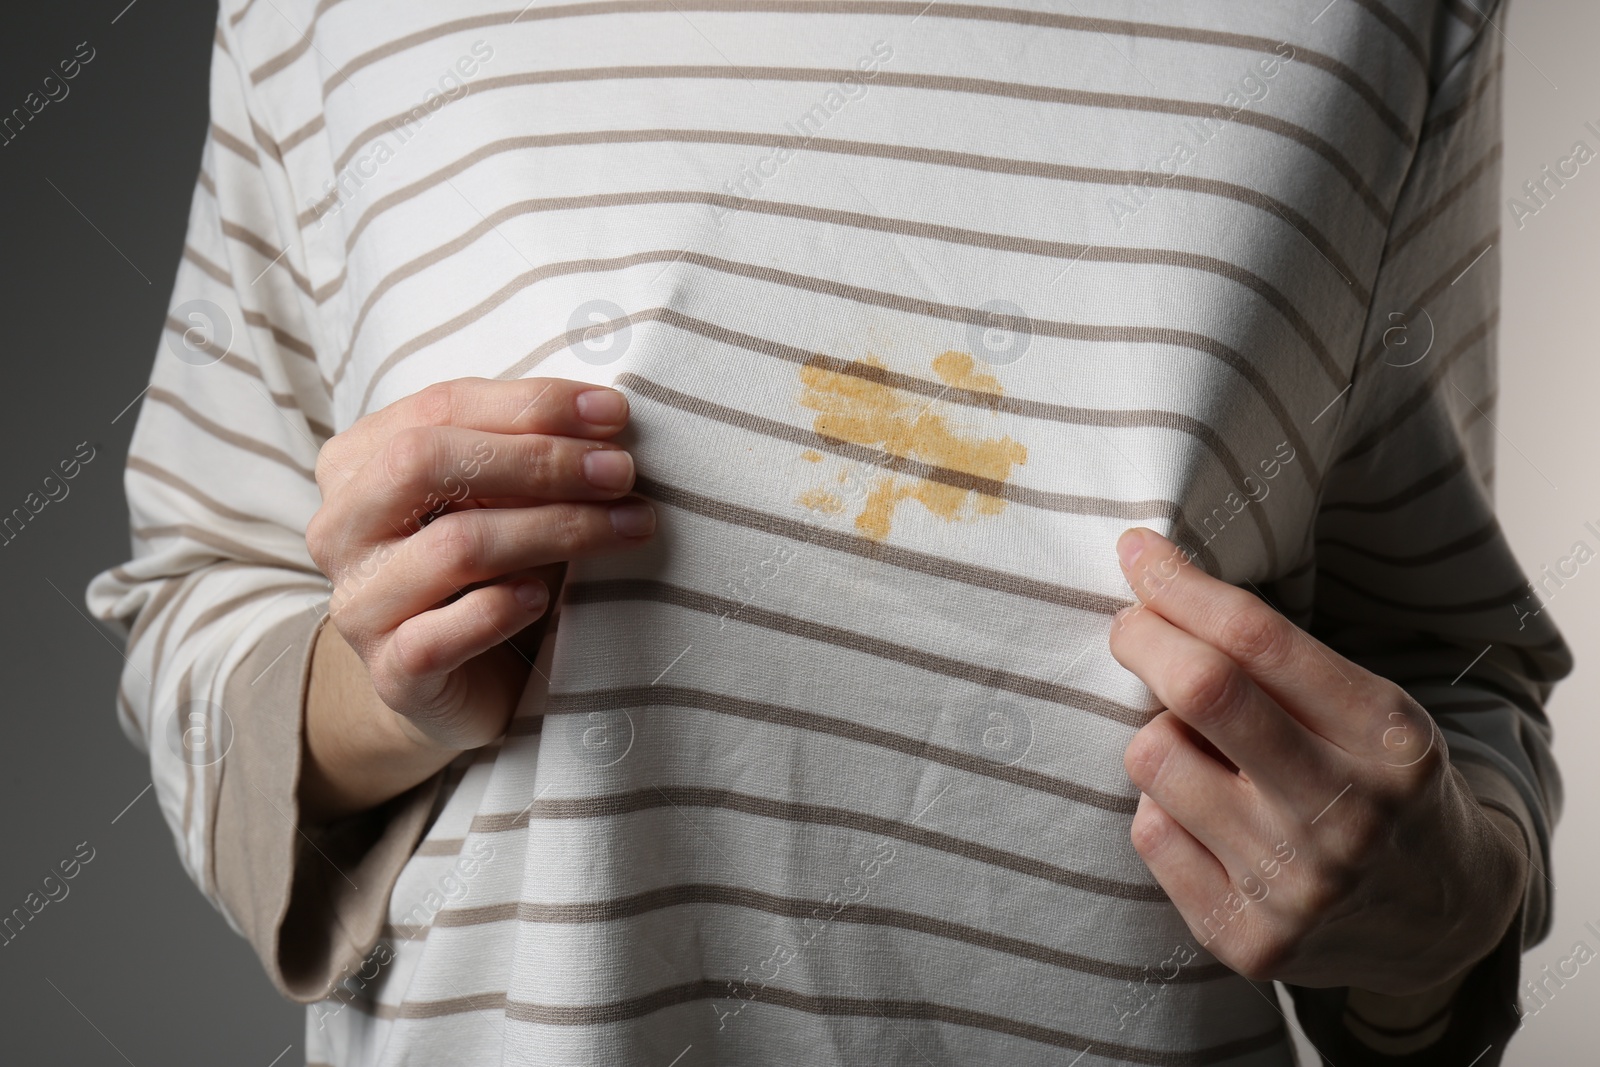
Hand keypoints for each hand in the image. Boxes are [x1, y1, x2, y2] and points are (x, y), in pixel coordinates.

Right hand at [305, 376, 655, 750]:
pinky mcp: (390, 673)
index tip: (613, 412)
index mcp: (359, 463)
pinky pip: (438, 636)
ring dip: (554, 529)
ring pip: (453, 547)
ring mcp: (358, 603)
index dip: (531, 404)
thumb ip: (528, 449)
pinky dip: (499, 610)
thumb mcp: (504, 496)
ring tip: (627, 526)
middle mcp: (342, 528)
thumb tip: (605, 415)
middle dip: (539, 460)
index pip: (440, 408)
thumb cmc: (492, 570)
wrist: (463, 682)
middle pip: (427, 463)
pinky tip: (543, 597)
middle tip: (620, 472)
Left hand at [1105, 526, 1526, 995]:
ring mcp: (1295, 885)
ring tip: (1203, 754)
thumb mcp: (1372, 711)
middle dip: (1143, 636)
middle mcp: (1347, 813)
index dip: (1181, 585)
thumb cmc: (1381, 784)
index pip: (1257, 639)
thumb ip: (1278, 660)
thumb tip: (1152, 585)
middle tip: (1132, 626)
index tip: (1138, 553)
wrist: (1441, 919)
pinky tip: (1207, 819)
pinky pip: (1148, 830)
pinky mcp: (1246, 938)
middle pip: (1200, 689)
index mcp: (1388, 738)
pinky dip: (1162, 808)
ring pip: (1153, 758)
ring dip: (1160, 738)